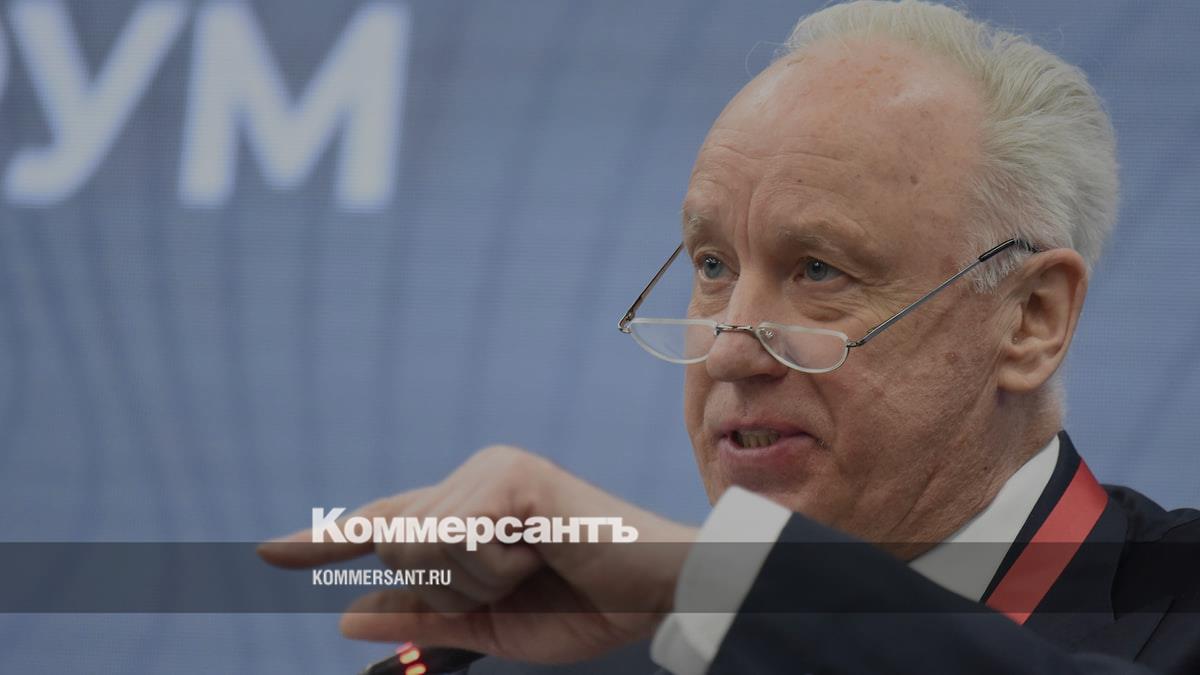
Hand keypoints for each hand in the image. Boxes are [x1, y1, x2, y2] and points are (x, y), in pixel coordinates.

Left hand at [257, 445, 696, 663]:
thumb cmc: (585, 605)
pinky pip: (456, 538)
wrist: (656, 595)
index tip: (265, 555)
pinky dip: (494, 566)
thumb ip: (419, 617)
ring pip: (421, 548)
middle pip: (397, 550)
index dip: (323, 541)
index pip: (383, 523)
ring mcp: (491, 469)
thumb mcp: (489, 625)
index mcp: (467, 507)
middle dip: (449, 590)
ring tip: (538, 564)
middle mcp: (473, 476)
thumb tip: (343, 618)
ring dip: (478, 582)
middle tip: (522, 579)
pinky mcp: (512, 475)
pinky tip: (541, 550)